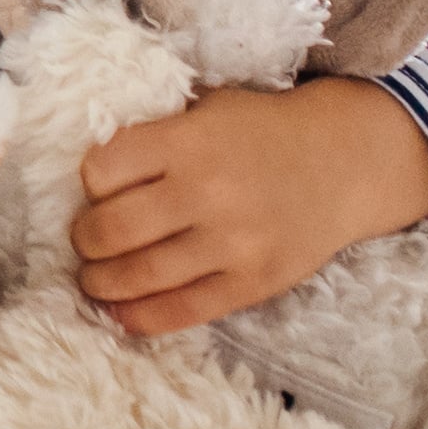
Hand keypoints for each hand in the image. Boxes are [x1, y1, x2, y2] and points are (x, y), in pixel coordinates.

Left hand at [68, 78, 427, 337]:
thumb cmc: (261, 133)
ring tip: (94, 278)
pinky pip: (183, 311)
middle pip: (112, 229)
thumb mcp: (207, 110)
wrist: (342, 164)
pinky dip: (141, 317)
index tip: (97, 188)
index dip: (90, 182)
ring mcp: (232, 243)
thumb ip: (155, 136)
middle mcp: (207, 192)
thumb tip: (91, 175)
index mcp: (188, 141)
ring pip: (140, 275)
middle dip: (85, 239)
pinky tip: (120, 313)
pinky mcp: (252, 283)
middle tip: (86, 239)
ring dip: (101, 282)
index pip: (102, 170)